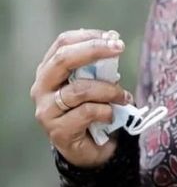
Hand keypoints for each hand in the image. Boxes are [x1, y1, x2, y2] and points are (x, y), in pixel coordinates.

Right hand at [30, 29, 133, 168]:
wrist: (88, 150)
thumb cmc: (91, 111)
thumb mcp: (93, 84)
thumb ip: (97, 67)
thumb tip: (113, 42)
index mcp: (49, 71)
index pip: (62, 43)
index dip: (88, 37)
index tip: (113, 37)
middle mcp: (42, 88)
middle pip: (63, 60)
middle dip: (94, 50)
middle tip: (119, 49)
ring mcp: (47, 110)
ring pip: (80, 90)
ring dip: (109, 90)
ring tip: (124, 97)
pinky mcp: (58, 131)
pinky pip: (87, 113)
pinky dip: (106, 111)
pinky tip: (112, 115)